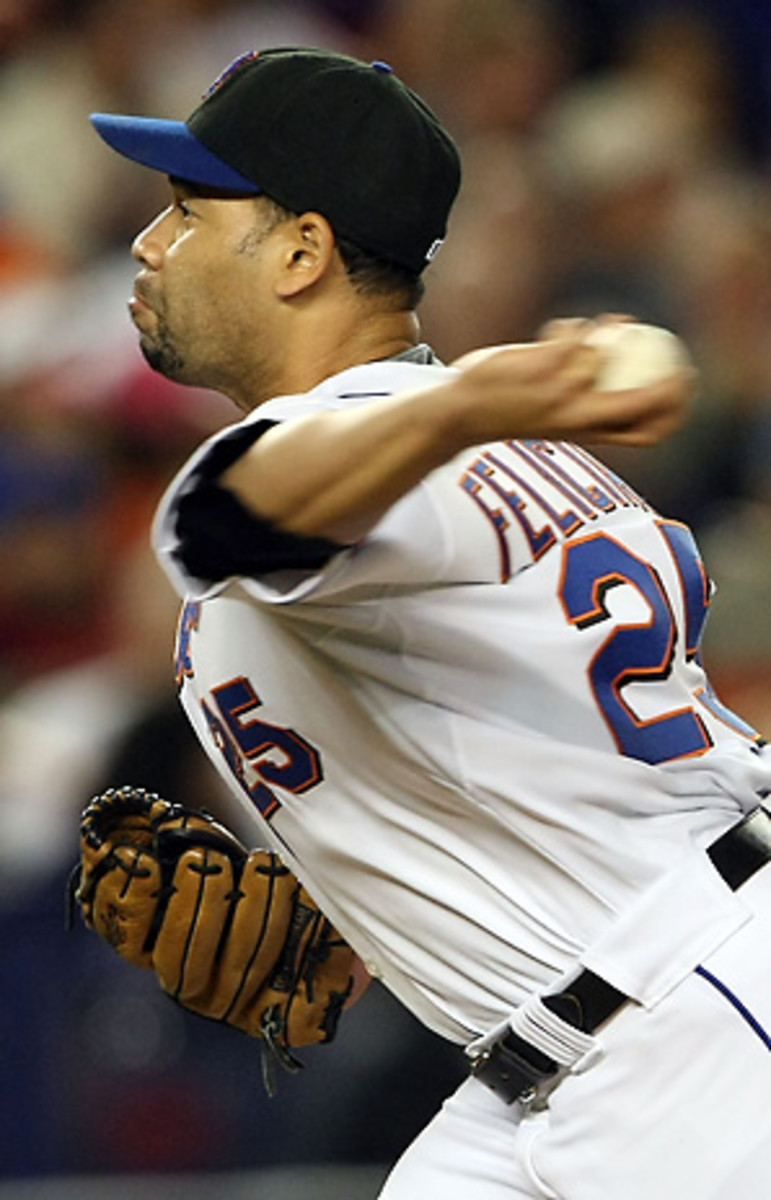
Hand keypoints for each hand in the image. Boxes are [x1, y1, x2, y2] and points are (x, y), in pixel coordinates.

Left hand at [450, 316, 694, 447]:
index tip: (683, 386)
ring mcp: (562, 393)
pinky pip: (574, 335)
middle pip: (642, 403)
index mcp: (586, 433)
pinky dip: (570, 327)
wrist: (462, 415)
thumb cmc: (510, 412)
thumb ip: (584, 402)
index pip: (645, 433)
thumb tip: (616, 369)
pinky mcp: (544, 368)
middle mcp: (579, 418)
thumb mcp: (553, 417)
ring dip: (601, 332)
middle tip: (675, 349)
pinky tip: (560, 329)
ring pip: (603, 353)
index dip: (673, 411)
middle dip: (670, 379)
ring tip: (590, 328)